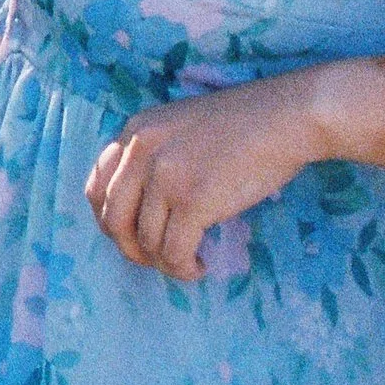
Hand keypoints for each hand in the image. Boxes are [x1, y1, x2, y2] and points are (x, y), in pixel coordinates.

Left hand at [84, 68, 324, 279]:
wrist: (288, 116)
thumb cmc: (244, 123)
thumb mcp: (180, 125)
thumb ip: (153, 155)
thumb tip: (141, 209)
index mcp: (134, 131)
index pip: (96, 188)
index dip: (109, 221)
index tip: (131, 236)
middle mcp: (141, 151)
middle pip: (113, 219)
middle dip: (130, 249)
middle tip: (155, 259)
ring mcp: (166, 176)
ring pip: (145, 241)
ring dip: (163, 262)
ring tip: (186, 263)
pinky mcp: (194, 200)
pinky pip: (174, 251)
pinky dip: (183, 268)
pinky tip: (199, 267)